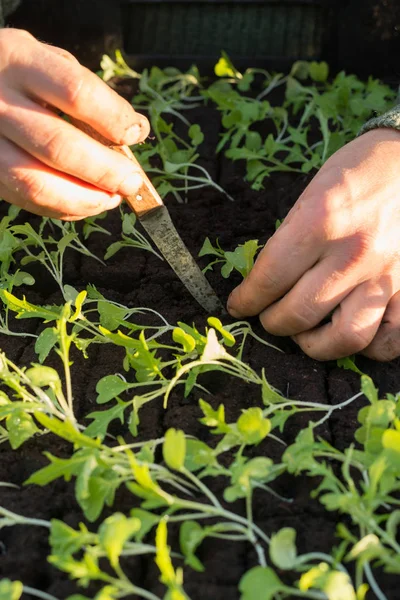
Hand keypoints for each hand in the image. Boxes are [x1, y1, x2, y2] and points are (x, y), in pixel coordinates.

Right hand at [0, 29, 149, 219]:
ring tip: (112, 198)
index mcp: (19, 61)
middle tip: (132, 183)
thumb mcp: (47, 62)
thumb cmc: (17, 73)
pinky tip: (86, 202)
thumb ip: (88, 92)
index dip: (113, 119)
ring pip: (37, 183)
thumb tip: (133, 133)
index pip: (77, 93)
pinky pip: (26, 200)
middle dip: (106, 172)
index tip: (135, 133)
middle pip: (59, 146)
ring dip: (85, 199)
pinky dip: (64, 208)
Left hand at [228, 128, 399, 361]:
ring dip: (314, 343)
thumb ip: (288, 243)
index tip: (238, 305)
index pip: (269, 280)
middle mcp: (354, 254)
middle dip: (271, 322)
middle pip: (298, 315)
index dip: (246, 300)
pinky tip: (349, 330)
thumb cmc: (356, 173)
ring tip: (305, 331)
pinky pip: (389, 342)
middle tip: (268, 316)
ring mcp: (387, 275)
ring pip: (344, 339)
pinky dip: (366, 347)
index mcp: (320, 222)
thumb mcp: (310, 195)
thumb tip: (263, 285)